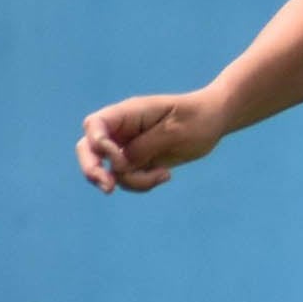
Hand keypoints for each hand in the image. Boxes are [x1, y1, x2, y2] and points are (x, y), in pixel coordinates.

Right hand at [78, 92, 222, 193]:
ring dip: (132, 181)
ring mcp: (127, 146)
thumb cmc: (198, 118)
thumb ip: (146, 146)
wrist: (214, 121)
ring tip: (163, 175)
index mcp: (128, 113)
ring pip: (110, 170)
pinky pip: (127, 179)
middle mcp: (122, 130)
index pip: (95, 125)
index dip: (98, 144)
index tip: (119, 159)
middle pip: (88, 149)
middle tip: (108, 188)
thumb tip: (120, 165)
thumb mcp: (175, 131)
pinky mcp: (137, 161)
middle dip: (93, 170)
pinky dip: (142, 183)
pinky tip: (165, 175)